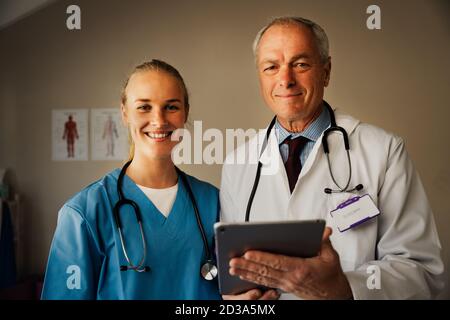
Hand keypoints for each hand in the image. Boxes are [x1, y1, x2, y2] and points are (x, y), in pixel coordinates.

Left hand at [229, 227, 352, 299]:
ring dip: (246, 272)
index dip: (262, 257)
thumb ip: (324, 242)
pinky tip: (242, 275)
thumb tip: (324, 230)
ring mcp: (286, 284)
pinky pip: (265, 283)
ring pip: (262, 278)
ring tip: (233, 267)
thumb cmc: (329, 274)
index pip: (277, 262)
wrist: (332, 294)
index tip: (249, 253)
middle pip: (265, 271)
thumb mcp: (330, 256)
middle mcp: (291, 278)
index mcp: (301, 268)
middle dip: (248, 265)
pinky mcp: (283, 287)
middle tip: (233, 260)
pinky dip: (252, 279)